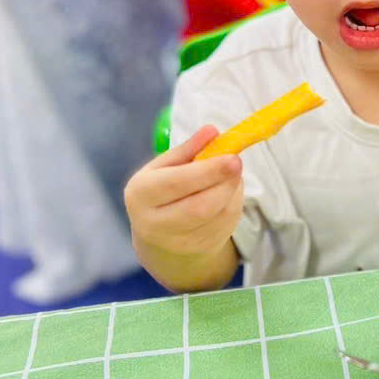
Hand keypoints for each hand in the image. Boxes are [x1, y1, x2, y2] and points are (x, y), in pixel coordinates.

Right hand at [124, 126, 244, 257]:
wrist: (159, 234)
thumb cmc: (161, 190)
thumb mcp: (164, 166)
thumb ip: (188, 148)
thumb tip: (212, 130)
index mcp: (140, 195)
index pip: (176, 183)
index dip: (207, 171)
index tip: (232, 157)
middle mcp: (154, 224)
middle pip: (198, 207)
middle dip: (224, 183)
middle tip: (238, 162)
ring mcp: (179, 242)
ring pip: (218, 216)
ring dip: (232, 190)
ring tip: (231, 174)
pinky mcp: (201, 248)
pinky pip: (227, 223)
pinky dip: (235, 202)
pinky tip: (229, 190)